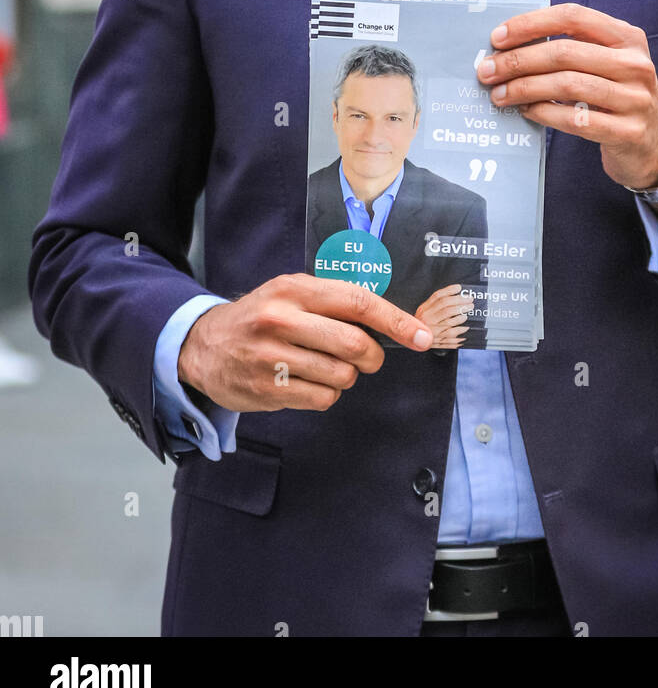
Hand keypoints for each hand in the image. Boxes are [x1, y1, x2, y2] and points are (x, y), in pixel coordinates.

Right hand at [178, 273, 432, 412]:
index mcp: (294, 289)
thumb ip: (334, 301)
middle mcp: (281, 319)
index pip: (358, 302)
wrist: (204, 345)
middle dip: (372, 356)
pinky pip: (323, 399)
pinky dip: (327, 394)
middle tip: (368, 358)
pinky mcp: (267, 390)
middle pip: (354, 344)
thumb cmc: (261, 317)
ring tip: (324, 367)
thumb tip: (393, 321)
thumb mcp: (291, 293)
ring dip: (346, 377)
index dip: (396, 321)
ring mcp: (271, 357)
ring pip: (342, 376)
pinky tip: (308, 382)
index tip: (423, 336)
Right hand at [415, 284, 473, 347]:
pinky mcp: (437, 341)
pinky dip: (460, 330)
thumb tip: (454, 293)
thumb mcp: (424, 311)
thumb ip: (435, 303)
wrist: (415, 341)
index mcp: (424, 309)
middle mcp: (427, 318)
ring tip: (467, 310)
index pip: (437, 296)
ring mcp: (432, 330)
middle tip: (469, 300)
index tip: (459, 288)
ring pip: (449, 320)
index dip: (449, 290)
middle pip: (445, 307)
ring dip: (461, 315)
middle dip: (460, 301)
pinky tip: (465, 327)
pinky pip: (451, 334)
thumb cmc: (423, 324)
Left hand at [477, 2, 657, 191]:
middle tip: (487, 71)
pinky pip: (575, 119)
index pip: (573, 17)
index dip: (532, 24)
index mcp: (627, 37)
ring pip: (567, 86)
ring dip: (524, 89)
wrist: (654, 142)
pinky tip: (526, 111)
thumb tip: (508, 48)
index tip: (498, 37)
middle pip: (564, 53)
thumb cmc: (616, 95)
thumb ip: (570, 49)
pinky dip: (544, 113)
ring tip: (500, 95)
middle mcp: (635, 64)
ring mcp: (635, 99)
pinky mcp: (628, 131)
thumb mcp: (605, 63)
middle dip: (518, 61)